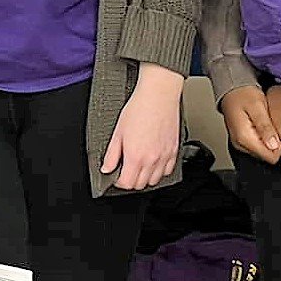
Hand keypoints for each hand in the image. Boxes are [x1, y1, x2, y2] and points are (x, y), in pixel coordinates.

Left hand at [101, 64, 183, 189]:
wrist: (158, 95)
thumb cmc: (139, 109)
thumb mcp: (118, 132)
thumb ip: (111, 154)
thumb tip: (106, 168)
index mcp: (136, 156)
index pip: (126, 183)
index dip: (118, 181)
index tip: (116, 174)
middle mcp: (152, 160)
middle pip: (140, 185)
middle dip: (131, 180)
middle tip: (126, 169)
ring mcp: (164, 156)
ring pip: (155, 180)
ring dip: (145, 177)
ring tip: (139, 166)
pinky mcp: (173, 151)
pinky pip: (168, 170)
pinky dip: (160, 171)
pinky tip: (153, 162)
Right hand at [220, 86, 280, 163]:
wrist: (231, 89)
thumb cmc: (242, 94)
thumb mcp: (257, 106)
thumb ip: (265, 127)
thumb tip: (273, 145)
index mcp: (244, 138)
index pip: (270, 156)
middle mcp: (240, 144)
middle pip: (267, 155)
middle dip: (276, 142)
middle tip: (274, 124)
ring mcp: (240, 143)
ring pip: (263, 152)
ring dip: (270, 140)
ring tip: (268, 123)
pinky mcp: (241, 140)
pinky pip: (258, 146)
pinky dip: (264, 138)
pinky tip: (264, 126)